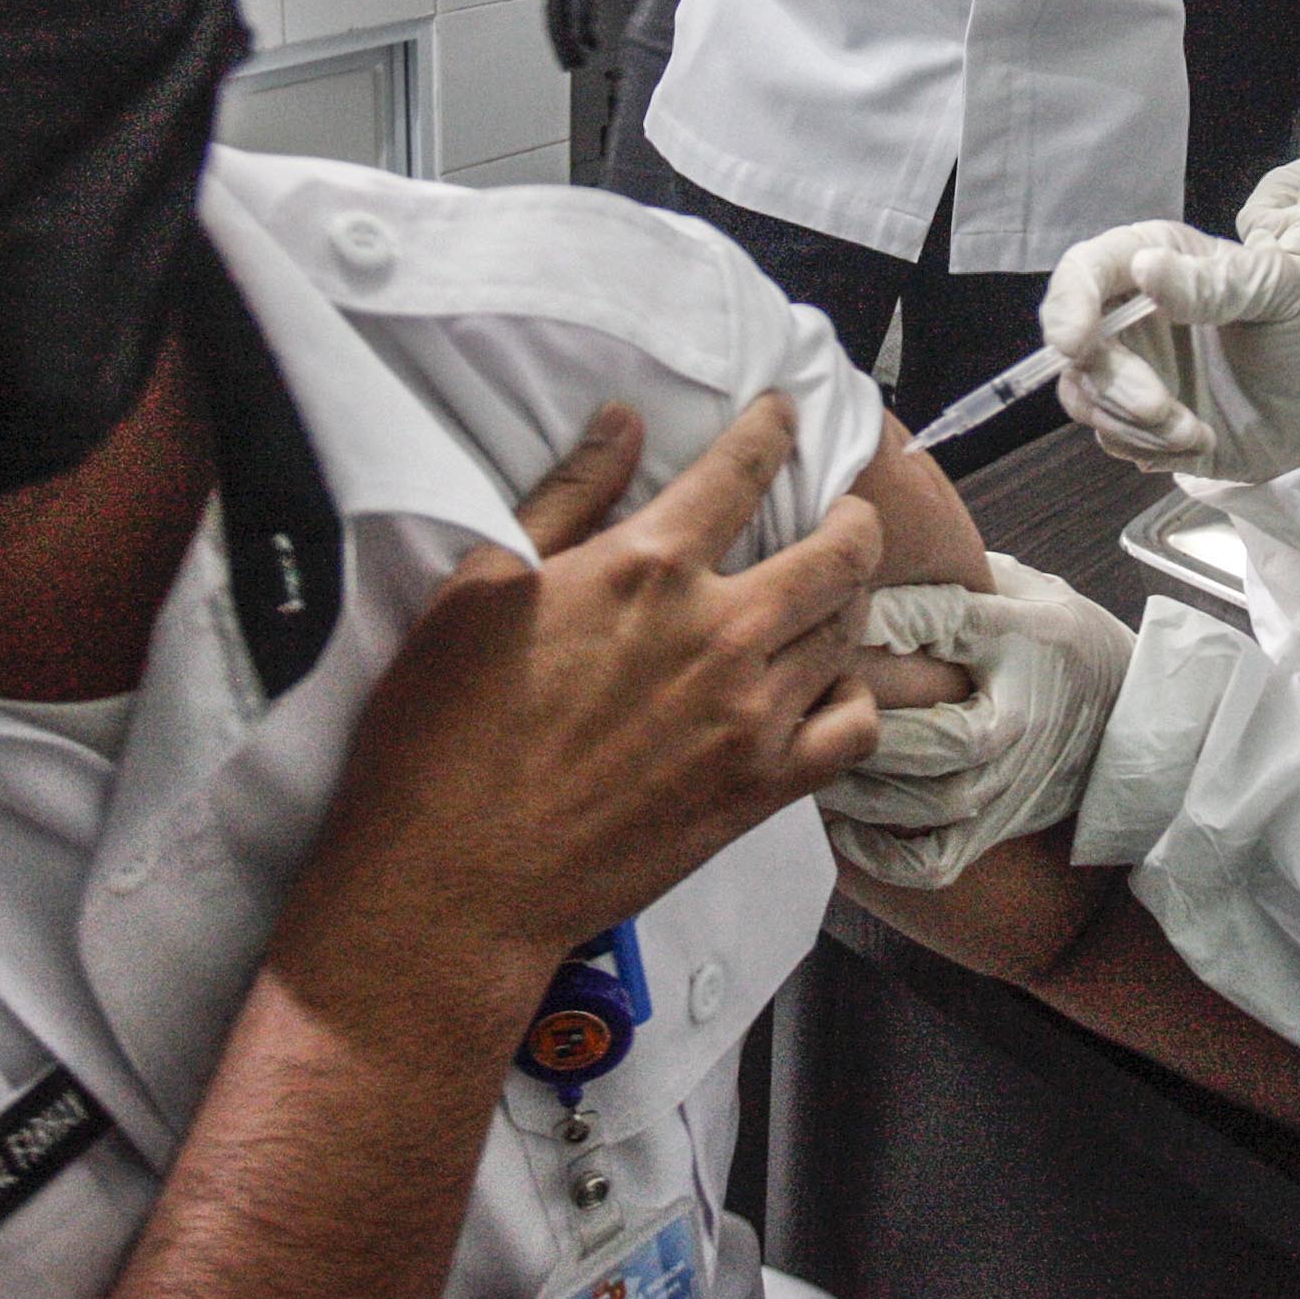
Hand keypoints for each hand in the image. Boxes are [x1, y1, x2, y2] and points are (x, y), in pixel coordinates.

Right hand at [272, 396, 881, 1043]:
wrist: (454, 881)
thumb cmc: (444, 731)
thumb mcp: (480, 585)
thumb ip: (566, 497)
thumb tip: (624, 423)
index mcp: (647, 567)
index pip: (743, 470)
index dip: (772, 430)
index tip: (784, 417)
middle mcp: (720, 632)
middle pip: (839, 553)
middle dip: (853, 518)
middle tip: (844, 512)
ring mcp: (752, 715)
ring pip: (849, 633)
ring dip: (850, 603)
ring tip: (833, 596)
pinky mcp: (762, 790)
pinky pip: (856, 730)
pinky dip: (854, 699)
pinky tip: (827, 689)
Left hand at [819, 556, 1133, 887]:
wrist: (1134, 718)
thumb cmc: (1061, 644)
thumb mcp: (1025, 593)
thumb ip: (958, 581)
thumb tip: (870, 560)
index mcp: (1025, 643)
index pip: (951, 625)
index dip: (888, 620)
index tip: (839, 612)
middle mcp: (1021, 718)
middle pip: (937, 734)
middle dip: (866, 723)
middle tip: (804, 703)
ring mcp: (1012, 781)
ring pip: (930, 799)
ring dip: (866, 788)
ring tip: (812, 758)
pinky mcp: (999, 827)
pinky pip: (936, 858)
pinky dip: (885, 854)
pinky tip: (843, 829)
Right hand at [1040, 223, 1299, 485]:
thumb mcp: (1277, 291)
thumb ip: (1214, 280)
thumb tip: (1144, 266)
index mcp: (1156, 262)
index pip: (1086, 271)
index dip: (1068, 302)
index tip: (1075, 342)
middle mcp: (1129, 314)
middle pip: (1077, 345)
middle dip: (1114, 383)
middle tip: (1161, 407)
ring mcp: (1129, 370)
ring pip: (1085, 397)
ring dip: (1135, 423)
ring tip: (1195, 430)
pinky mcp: (1136, 421)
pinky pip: (1113, 437)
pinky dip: (1150, 447)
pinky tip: (1198, 439)